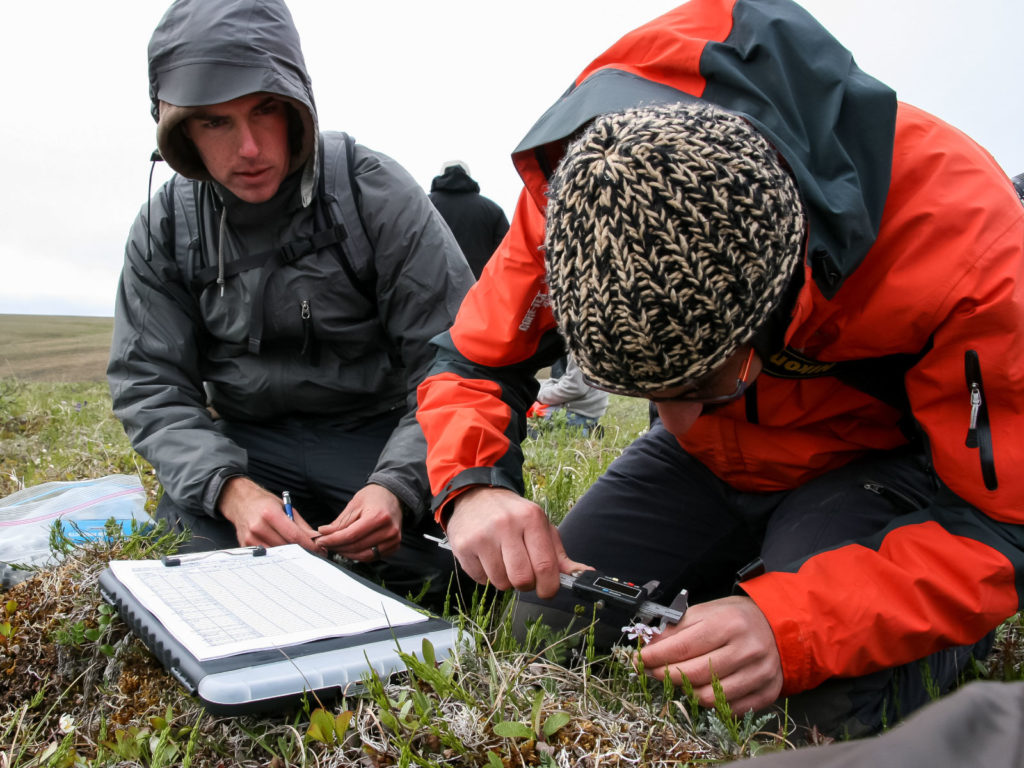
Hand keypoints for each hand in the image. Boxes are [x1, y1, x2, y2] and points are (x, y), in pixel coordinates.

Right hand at [218, 477, 321, 551]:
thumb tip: (315, 538)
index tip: (318, 549)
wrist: (240, 502)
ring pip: (277, 553)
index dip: (308, 545)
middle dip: (302, 551)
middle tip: (313, 553)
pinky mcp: (246, 546)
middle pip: (286, 546)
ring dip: (290, 554)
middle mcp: (258, 527)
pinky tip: (284, 551)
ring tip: (299, 551)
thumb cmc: (263, 503)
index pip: (294, 535)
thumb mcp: (285, 507)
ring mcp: (250, 538)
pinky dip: (277, 555)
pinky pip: (267, 554)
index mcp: (270, 514)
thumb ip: (300, 525)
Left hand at [314, 484, 401, 561]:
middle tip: (325, 544)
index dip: (333, 540)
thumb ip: (340, 522)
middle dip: (337, 547)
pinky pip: (373, 557)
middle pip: (356, 546)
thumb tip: (324, 533)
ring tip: (336, 547)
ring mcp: (393, 540)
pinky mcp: (394, 546)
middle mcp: (389, 530)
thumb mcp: (354, 504)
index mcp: (378, 517)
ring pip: (364, 556)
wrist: (393, 495)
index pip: (350, 535)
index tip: (320, 540)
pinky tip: (350, 549)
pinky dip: (359, 555)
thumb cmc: (374, 497)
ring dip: (347, 554)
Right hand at [445, 486, 588, 597]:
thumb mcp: (540, 527)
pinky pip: (481, 580)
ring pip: (501, 583)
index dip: (549, 587)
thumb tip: (585, 575)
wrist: (475, 495)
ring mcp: (482, 536)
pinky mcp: (463, 546)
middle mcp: (506, 525)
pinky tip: (486, 557)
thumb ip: (559, 554)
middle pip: (522, 579)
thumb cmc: (512, 515)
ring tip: (503, 561)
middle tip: (523, 573)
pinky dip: (486, 576)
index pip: (545, 566)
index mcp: (531, 518)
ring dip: (505, 580)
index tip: (547, 590)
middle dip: (526, 584)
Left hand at [638, 596, 782, 713]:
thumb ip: (678, 627)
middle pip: (695, 674)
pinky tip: (704, 689)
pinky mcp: (767, 692)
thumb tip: (651, 643)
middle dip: (667, 675)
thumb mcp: (707, 611)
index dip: (657, 656)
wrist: (779, 626)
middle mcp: (745, 649)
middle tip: (654, 672)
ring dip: (688, 691)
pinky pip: (730, 708)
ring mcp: (758, 673)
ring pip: (710, 697)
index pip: (683, 647)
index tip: (640, 660)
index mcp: (728, 624)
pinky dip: (711, 702)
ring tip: (682, 680)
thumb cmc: (737, 618)